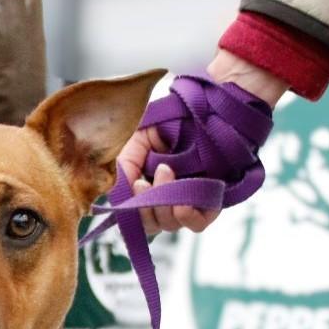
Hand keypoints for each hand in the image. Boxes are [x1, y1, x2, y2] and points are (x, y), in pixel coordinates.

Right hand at [117, 49, 288, 236]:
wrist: (209, 104)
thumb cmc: (174, 117)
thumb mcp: (137, 138)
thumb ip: (124, 165)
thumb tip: (117, 194)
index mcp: (146, 186)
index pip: (133, 215)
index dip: (129, 210)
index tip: (132, 185)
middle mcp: (166, 198)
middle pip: (149, 224)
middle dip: (144, 208)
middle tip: (143, 182)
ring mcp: (188, 201)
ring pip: (169, 224)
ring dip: (163, 205)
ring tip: (166, 171)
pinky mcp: (211, 202)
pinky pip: (196, 224)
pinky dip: (185, 216)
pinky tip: (182, 202)